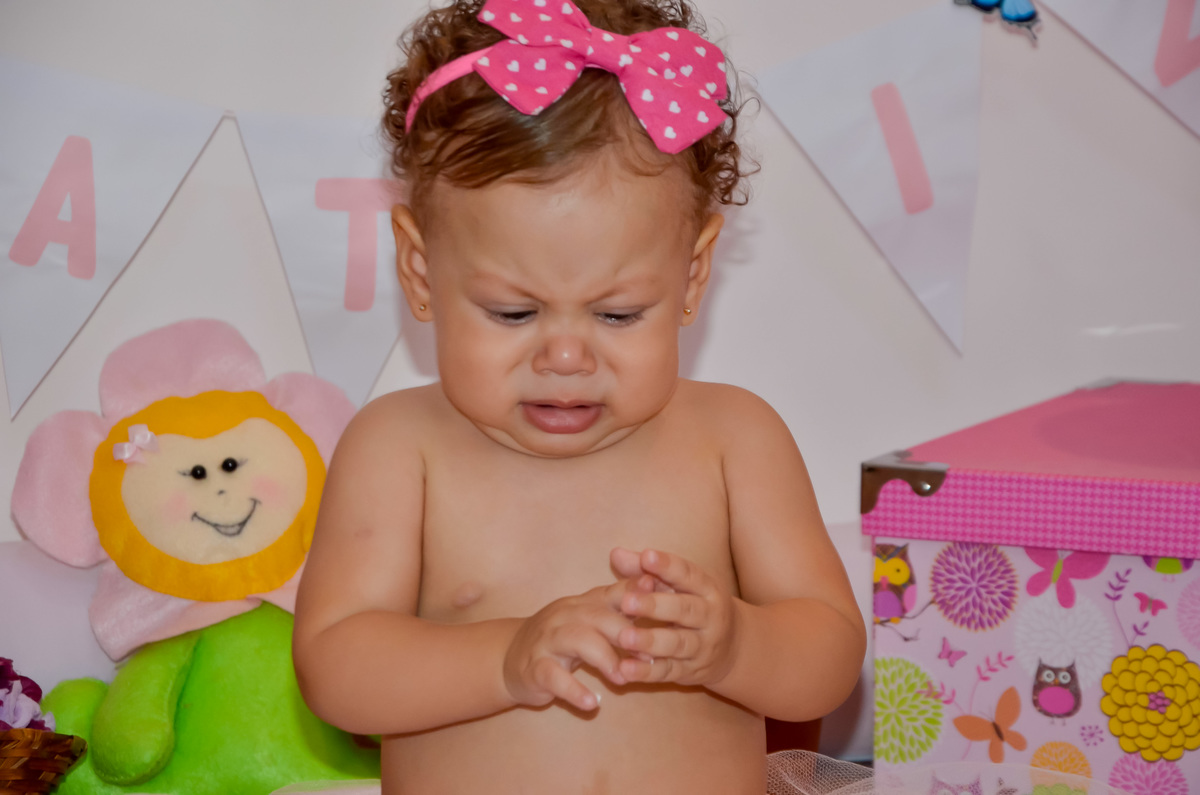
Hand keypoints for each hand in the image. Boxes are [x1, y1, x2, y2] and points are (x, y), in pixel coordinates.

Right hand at [502, 579, 649, 711]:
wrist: (509, 658)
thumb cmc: (561, 639)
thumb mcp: (588, 620)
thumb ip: (619, 608)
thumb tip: (658, 589)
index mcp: (583, 604)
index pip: (613, 592)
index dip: (637, 593)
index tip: (663, 596)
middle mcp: (565, 616)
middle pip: (599, 616)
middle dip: (626, 634)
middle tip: (649, 657)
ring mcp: (547, 640)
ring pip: (578, 641)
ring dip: (605, 659)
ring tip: (622, 679)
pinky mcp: (535, 668)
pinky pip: (554, 677)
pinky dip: (574, 690)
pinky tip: (592, 703)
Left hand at [610, 548, 738, 687]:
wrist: (732, 648)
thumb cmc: (694, 605)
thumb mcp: (679, 585)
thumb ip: (647, 570)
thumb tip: (616, 553)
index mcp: (707, 589)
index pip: (688, 574)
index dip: (667, 566)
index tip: (646, 557)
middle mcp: (709, 617)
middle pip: (684, 610)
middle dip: (655, 606)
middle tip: (627, 601)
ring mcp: (702, 646)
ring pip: (676, 644)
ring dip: (649, 641)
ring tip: (624, 637)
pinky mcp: (690, 671)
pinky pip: (667, 672)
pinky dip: (646, 671)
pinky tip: (625, 668)